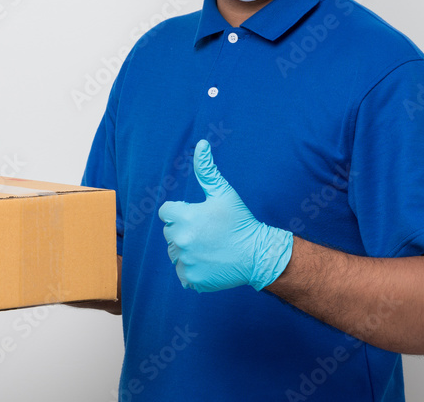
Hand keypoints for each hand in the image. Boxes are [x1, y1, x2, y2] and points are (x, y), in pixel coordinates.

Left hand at [157, 139, 293, 291]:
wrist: (258, 254)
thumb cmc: (241, 221)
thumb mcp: (224, 193)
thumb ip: (207, 170)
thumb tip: (201, 144)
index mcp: (185, 217)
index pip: (166, 212)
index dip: (181, 211)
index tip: (198, 215)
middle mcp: (181, 240)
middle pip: (169, 232)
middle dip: (184, 230)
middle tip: (208, 232)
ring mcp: (185, 262)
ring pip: (174, 253)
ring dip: (187, 249)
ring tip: (209, 246)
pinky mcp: (191, 279)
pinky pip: (182, 272)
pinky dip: (192, 268)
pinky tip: (209, 261)